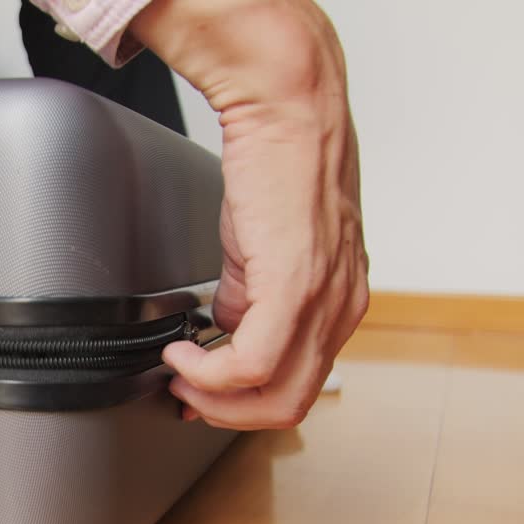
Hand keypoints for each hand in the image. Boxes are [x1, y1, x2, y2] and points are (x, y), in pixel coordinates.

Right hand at [130, 0, 367, 429]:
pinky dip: (209, 373)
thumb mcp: (266, 244)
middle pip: (291, 405)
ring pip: (278, 398)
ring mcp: (324, 302)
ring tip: (181, 373)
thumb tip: (222, 326)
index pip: (300, 382)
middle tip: (186, 394)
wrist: (288, 109)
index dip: (245, 402)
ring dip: (217, 399)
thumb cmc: (279, 161)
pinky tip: (183, 350)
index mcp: (339, 301)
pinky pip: (252, 366)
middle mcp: (341, 309)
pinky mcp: (296, 288)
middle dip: (227, 413)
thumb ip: (248, 294)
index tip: (201, 394)